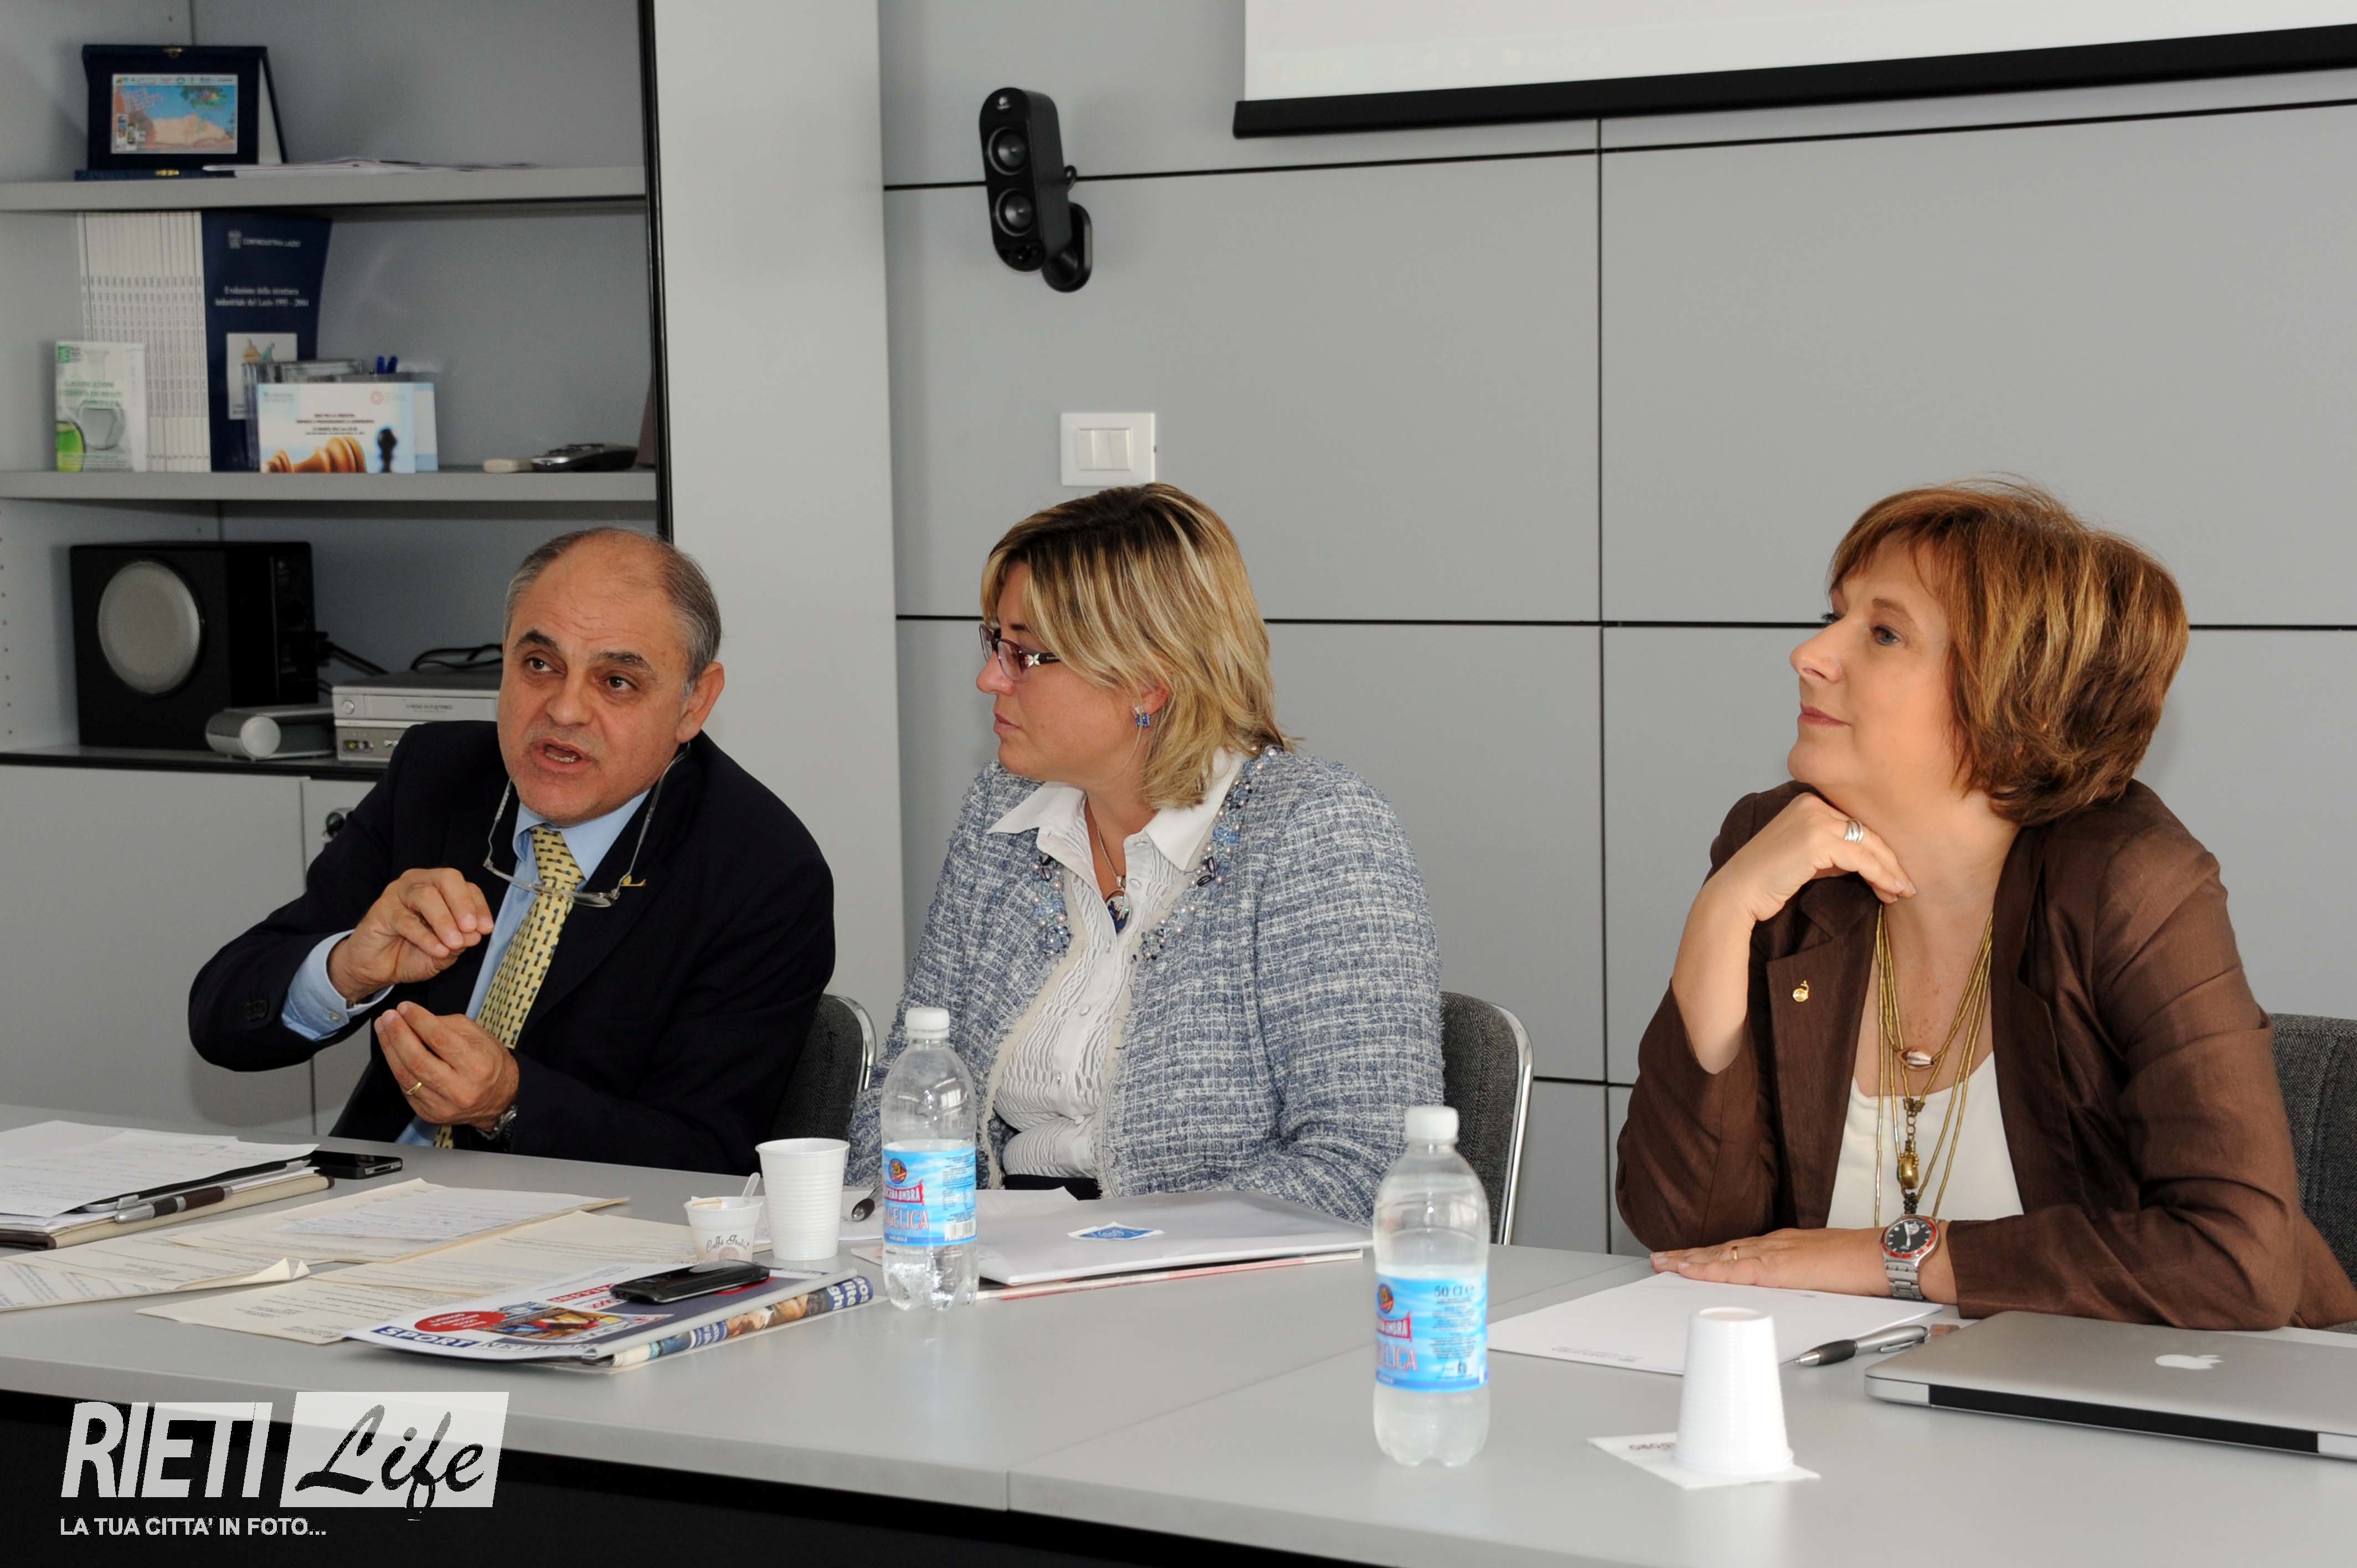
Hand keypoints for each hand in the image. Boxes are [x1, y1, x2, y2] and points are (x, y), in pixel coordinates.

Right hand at [327, 869, 494, 1001]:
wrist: (378, 967)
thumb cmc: (413, 952)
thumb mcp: (445, 951)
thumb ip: (460, 942)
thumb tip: (476, 934)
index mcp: (439, 888)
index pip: (466, 886)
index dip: (478, 906)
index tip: (486, 928)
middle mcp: (419, 882)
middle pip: (447, 879)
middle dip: (462, 904)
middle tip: (470, 929)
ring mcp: (398, 893)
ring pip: (426, 896)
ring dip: (444, 921)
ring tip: (454, 943)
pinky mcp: (382, 910)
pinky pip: (406, 919)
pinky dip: (425, 936)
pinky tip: (437, 950)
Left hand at [375, 1002, 517, 1131]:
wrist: (499, 1099)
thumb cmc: (489, 1063)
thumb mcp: (479, 1036)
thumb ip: (447, 1025)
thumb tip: (414, 1018)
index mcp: (477, 1066)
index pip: (441, 1040)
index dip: (419, 1021)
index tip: (405, 1007)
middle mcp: (460, 1089)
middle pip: (418, 1059)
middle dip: (398, 1034)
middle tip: (388, 1016)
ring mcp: (442, 1105)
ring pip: (406, 1075)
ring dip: (390, 1048)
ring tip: (383, 1028)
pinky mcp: (428, 1113)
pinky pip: (405, 1087)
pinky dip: (396, 1066)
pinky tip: (391, 1049)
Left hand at [1651, 1227, 1890, 1296]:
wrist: (1883, 1256)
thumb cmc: (1864, 1266)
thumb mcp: (1824, 1272)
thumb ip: (1804, 1278)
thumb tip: (1795, 1290)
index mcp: (1786, 1247)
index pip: (1739, 1250)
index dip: (1711, 1256)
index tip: (1689, 1258)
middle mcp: (1775, 1245)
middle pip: (1723, 1250)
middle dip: (1690, 1256)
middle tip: (1661, 1259)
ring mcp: (1774, 1254)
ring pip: (1721, 1256)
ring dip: (1690, 1260)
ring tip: (1663, 1264)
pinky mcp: (1778, 1268)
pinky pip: (1735, 1270)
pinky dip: (1708, 1270)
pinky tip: (1688, 1271)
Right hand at [1703, 794, 1914, 926]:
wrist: (1738, 893)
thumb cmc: (1768, 880)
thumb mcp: (1807, 857)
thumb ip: (1834, 851)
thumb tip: (1868, 860)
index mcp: (1808, 802)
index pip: (1855, 824)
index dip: (1879, 850)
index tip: (1894, 873)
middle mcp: (1812, 804)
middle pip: (1867, 831)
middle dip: (1889, 861)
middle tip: (1906, 886)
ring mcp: (1814, 819)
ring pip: (1869, 844)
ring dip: (1890, 871)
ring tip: (1903, 892)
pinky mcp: (1816, 839)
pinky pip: (1861, 858)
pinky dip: (1880, 875)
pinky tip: (1890, 890)